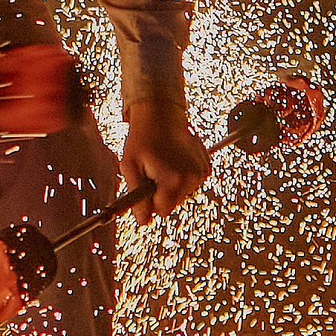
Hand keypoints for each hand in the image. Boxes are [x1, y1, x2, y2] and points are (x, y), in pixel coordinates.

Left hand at [120, 101, 211, 223]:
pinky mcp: (205, 167)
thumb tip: (142, 221)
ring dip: (171, 185)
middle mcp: (191, 178)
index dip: (150, 201)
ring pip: (182, 194)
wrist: (160, 114)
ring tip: (162, 163)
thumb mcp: (130, 167)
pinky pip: (190, 184)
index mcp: (173, 180)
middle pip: (172, 204)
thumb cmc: (142, 138)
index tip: (145, 186)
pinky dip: (181, 177)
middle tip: (152, 170)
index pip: (161, 211)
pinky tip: (174, 160)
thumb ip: (136, 197)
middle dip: (161, 193)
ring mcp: (200, 172)